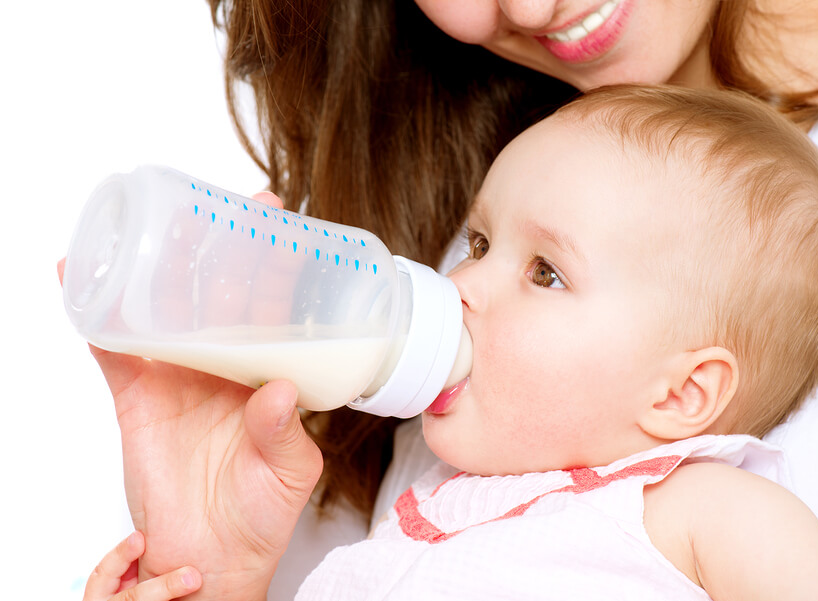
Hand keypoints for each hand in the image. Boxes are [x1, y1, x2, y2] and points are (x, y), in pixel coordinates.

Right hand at [61, 192, 323, 600]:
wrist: (212, 556)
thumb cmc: (262, 512)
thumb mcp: (290, 472)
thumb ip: (283, 433)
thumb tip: (277, 393)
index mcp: (266, 371)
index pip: (272, 306)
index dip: (273, 261)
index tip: (277, 216)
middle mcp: (223, 364)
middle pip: (217, 294)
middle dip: (217, 248)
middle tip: (220, 204)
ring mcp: (177, 376)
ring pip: (163, 309)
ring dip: (153, 266)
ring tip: (148, 220)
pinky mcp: (136, 396)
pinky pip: (111, 347)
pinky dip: (93, 312)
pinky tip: (77, 274)